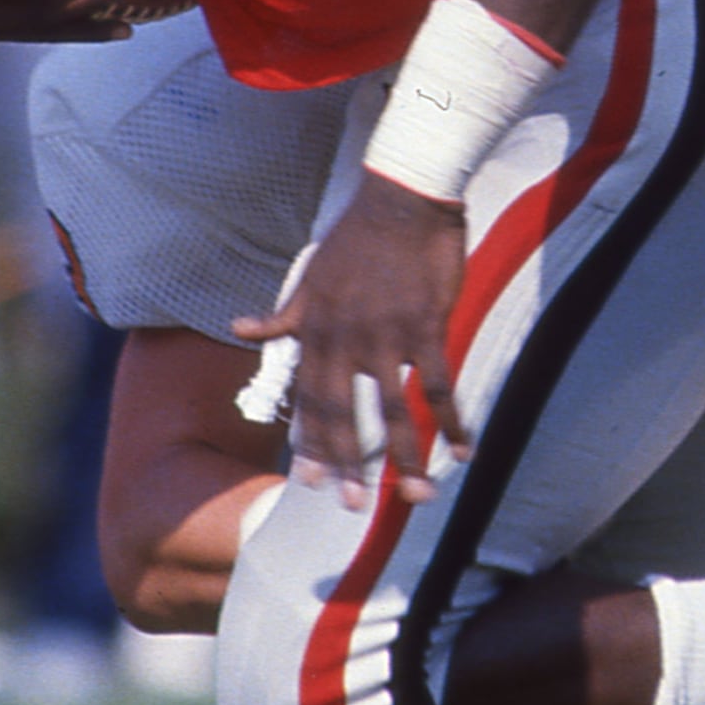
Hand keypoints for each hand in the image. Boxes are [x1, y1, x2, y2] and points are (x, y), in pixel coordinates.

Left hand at [233, 175, 471, 506]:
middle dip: (349, 465)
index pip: (308, 399)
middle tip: (355, 506)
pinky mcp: (427, 327)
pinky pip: (441, 386)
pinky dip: (453, 421)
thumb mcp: (310, 277)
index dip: (311, 443)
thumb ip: (282, 315)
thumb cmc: (357, 238)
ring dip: (407, 458)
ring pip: (394, 411)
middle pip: (345, 415)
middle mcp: (346, 340)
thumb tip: (240, 329)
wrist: (403, 198)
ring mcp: (388, 336)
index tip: (310, 483)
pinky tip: (463, 451)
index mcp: (315, 331)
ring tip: (418, 496)